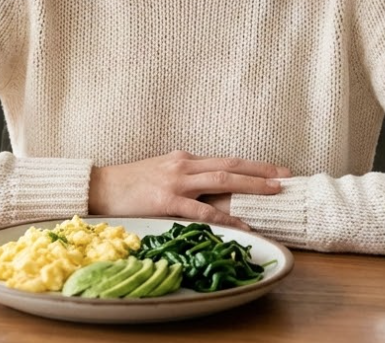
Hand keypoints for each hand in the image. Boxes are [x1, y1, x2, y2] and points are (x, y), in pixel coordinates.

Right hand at [89, 150, 290, 229]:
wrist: (99, 186)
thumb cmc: (128, 184)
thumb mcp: (160, 172)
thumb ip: (183, 177)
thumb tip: (206, 187)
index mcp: (183, 159)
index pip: (225, 160)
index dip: (252, 165)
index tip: (275, 170)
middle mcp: (183, 165)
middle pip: (230, 166)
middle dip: (260, 171)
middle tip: (286, 178)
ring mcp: (175, 182)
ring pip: (221, 181)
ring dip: (250, 186)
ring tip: (273, 193)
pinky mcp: (166, 201)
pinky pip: (201, 211)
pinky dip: (224, 217)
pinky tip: (241, 224)